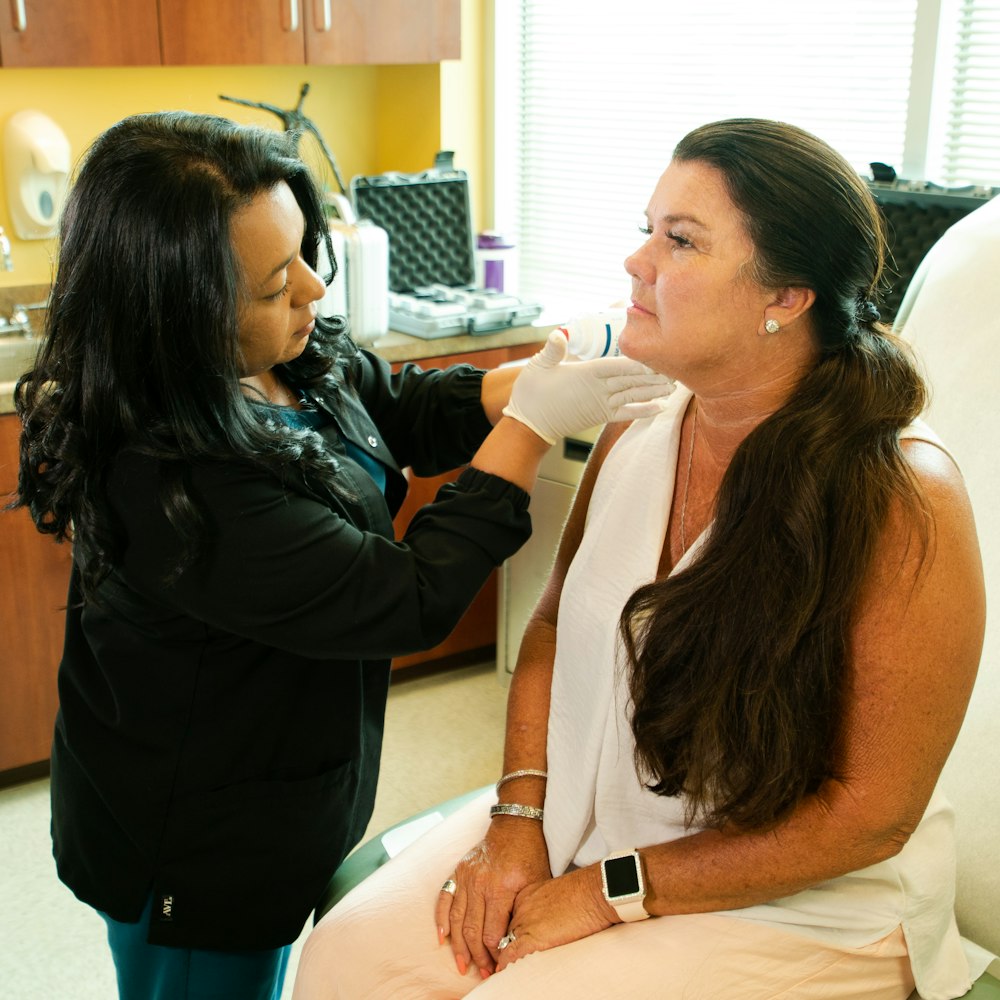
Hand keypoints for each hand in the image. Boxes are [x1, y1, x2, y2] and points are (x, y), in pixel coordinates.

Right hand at [435, 819, 550, 978]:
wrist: (514, 825)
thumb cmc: (530, 854)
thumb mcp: (536, 882)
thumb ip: (524, 911)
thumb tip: (515, 941)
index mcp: (502, 887)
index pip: (493, 932)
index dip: (495, 953)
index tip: (499, 965)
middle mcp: (480, 883)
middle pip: (473, 930)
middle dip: (477, 956)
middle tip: (482, 972)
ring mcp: (466, 877)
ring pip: (457, 919)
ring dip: (459, 946)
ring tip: (462, 965)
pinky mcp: (458, 871)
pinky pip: (445, 899)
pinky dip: (441, 920)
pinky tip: (442, 939)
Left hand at [495, 865, 615, 972]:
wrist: (595, 891)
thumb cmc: (584, 892)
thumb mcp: (555, 894)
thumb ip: (543, 907)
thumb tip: (545, 923)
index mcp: (524, 895)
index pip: (507, 919)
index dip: (505, 934)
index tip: (501, 946)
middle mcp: (519, 907)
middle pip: (503, 932)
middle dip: (499, 947)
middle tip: (492, 961)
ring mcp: (525, 922)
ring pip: (503, 945)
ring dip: (500, 959)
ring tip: (494, 971)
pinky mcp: (533, 938)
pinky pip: (511, 955)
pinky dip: (505, 966)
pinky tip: (502, 973)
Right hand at [502, 331, 674, 443]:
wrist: (528, 424)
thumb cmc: (532, 391)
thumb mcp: (538, 365)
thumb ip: (552, 350)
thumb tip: (557, 334)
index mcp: (585, 374)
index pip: (617, 366)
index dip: (638, 362)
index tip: (658, 355)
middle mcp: (597, 390)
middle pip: (631, 380)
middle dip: (654, 374)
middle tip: (677, 367)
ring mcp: (600, 404)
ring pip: (633, 395)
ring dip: (654, 391)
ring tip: (675, 385)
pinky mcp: (600, 416)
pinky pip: (626, 414)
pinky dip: (644, 410)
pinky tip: (662, 407)